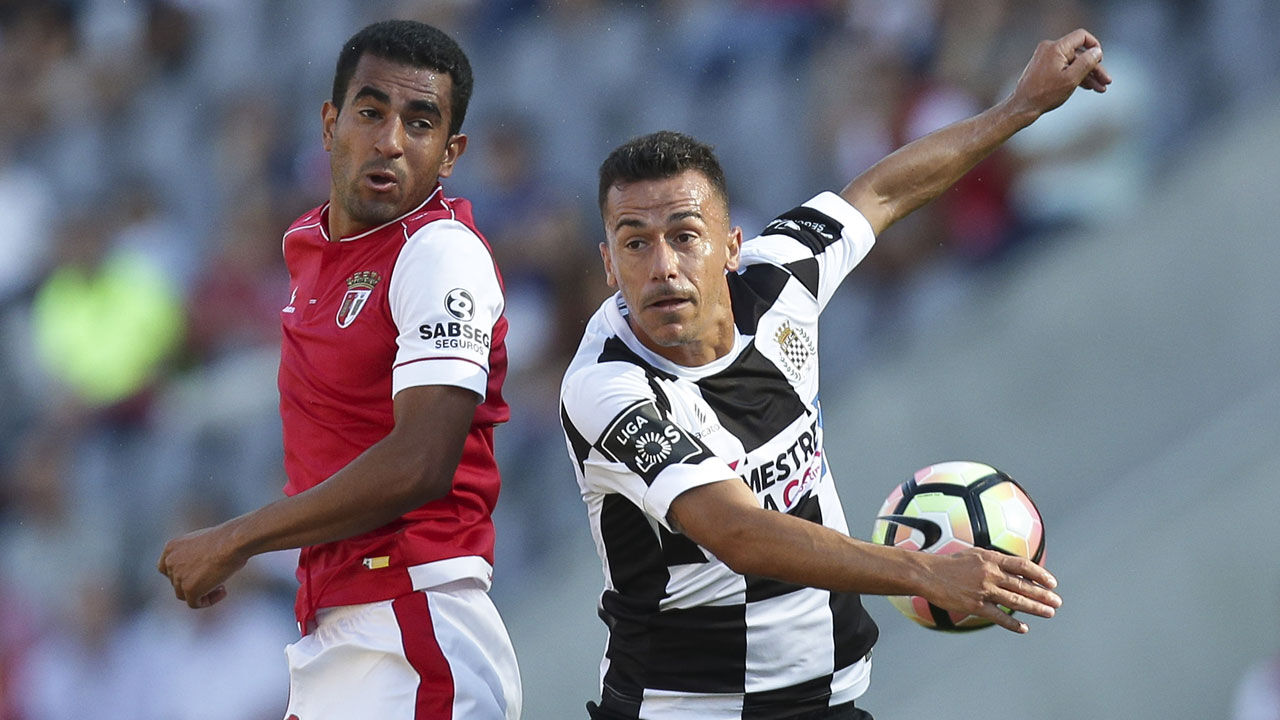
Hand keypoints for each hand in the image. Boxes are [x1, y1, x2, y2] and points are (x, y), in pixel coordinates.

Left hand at [156, 525, 246, 608]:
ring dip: (202, 593)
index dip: (180, 575)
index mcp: (171, 548)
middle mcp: (170, 562)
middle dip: (195, 583)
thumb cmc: (226, 539)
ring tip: (221, 585)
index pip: (166, 568)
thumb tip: (200, 572)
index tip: (197, 575)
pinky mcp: (189, 589)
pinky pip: (195, 603)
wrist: (233, 542)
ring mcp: (178, 576)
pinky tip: (223, 591)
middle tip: (216, 579)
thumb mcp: (203, 543)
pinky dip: (209, 601)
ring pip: (184, 595)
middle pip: (176, 583)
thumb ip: (193, 557)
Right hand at [920, 547, 1061, 632]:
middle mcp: (990, 574)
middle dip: (1043, 595)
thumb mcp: (975, 554)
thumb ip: (995, 560)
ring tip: (1049, 613)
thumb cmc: (951, 563)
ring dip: (1035, 608)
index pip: (1023, 566)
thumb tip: (1016, 568)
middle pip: (1023, 585)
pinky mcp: (974, 605)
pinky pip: (998, 616)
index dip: (1040, 575)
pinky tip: (1024, 628)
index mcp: (991, 559)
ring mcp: (983, 590)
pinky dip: (1012, 624)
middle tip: (1057, 602)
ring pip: (1015, 601)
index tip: (1052, 583)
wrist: (928, 574)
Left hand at [1008, 28, 1111, 118]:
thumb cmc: (1044, 94)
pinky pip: (1064, 68)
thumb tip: (1097, 51)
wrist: (1022, 107)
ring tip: (1100, 88)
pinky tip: (1088, 86)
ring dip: (1087, 74)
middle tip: (1106, 81)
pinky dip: (1076, 76)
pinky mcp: (1044, 68)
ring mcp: (1046, 58)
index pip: (1081, 36)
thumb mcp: (1071, 79)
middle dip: (1094, 67)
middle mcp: (1050, 49)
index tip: (1101, 59)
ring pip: (1073, 63)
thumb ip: (1087, 63)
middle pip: (1079, 53)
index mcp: (1056, 47)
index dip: (1095, 46)